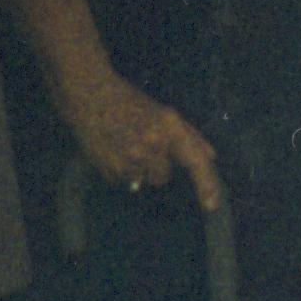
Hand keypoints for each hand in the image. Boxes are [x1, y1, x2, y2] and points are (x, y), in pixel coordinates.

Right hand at [57, 67, 222, 210]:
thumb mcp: (162, 111)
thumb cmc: (128, 99)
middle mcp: (153, 145)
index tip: (212, 206)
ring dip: (137, 169)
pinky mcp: (111, 169)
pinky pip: (123, 181)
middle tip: (140, 145)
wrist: (89, 93)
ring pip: (142, 180)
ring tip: (123, 145)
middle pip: (163, 176)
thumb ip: (190, 134)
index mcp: (169, 127)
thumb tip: (211, 156)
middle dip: (156, 166)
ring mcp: (131, 159)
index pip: (195, 161)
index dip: (207, 185)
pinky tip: (111, 149)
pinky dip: (119, 170)